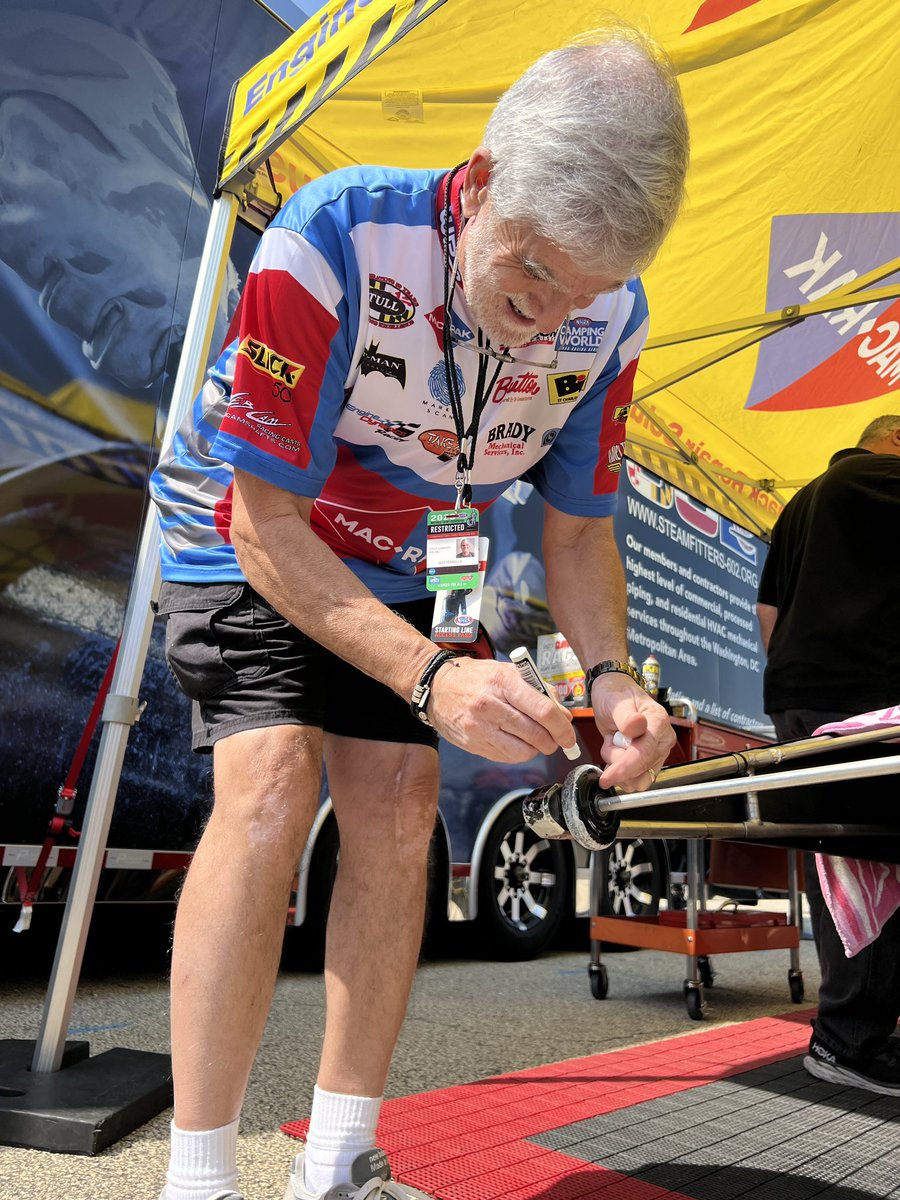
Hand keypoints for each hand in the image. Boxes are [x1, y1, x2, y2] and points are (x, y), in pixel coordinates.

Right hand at [427, 657, 578, 762]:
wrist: (437, 687)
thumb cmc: (476, 677)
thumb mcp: (508, 671)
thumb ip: (538, 689)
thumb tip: (562, 714)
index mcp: (502, 682)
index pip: (542, 710)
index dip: (562, 727)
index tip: (569, 733)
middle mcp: (489, 706)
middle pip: (536, 734)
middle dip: (554, 741)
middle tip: (557, 739)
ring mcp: (479, 728)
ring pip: (523, 751)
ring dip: (537, 749)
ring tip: (537, 740)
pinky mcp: (473, 744)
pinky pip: (507, 757)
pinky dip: (520, 753)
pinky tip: (518, 742)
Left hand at [589, 674, 673, 791]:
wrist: (613, 694)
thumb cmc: (616, 694)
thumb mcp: (616, 701)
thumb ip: (626, 716)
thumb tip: (638, 725)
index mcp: (659, 722)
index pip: (645, 753)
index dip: (625, 768)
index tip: (607, 777)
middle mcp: (662, 740)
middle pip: (642, 770)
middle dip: (618, 763)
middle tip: (610, 740)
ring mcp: (656, 752)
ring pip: (638, 778)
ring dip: (619, 767)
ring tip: (613, 743)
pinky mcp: (648, 760)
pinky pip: (634, 777)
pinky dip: (620, 770)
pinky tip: (615, 750)